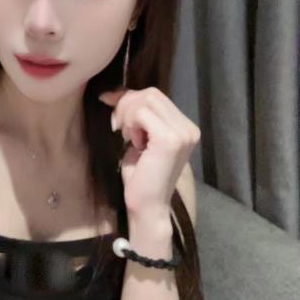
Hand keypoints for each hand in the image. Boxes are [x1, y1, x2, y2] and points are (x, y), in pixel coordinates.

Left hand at [98, 86, 200, 216]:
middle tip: (117, 127)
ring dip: (128, 114)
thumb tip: (113, 93)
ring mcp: (182, 133)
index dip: (130, 97)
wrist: (146, 206)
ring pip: (146, 99)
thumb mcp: (137, 138)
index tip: (110, 106)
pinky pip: (142, 113)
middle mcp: (189, 128)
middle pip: (151, 93)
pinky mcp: (170, 139)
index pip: (156, 96)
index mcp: (185, 127)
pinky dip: (131, 124)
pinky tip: (131, 142)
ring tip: (126, 136)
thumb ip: (135, 116)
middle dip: (126, 105)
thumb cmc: (140, 177)